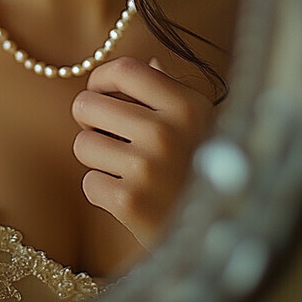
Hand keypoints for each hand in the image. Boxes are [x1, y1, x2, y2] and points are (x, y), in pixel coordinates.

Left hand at [71, 56, 214, 248]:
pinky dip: (102, 192)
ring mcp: (147, 167)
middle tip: (109, 136)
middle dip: (90, 121)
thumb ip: (173, 92)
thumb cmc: (203, 173)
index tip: (100, 92)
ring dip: (96, 159)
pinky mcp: (130, 202)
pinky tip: (129, 197)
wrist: (218, 240)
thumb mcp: (202, 126)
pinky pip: (89, 182)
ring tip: (124, 169)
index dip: (101, 79)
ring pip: (82, 144)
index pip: (125, 69)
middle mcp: (166, 131)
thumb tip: (151, 61)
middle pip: (87, 105)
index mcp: (186, 105)